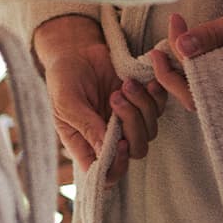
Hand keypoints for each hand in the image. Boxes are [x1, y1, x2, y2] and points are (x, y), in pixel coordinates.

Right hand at [35, 17, 166, 186]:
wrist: (76, 49)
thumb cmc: (64, 77)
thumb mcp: (67, 102)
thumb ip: (86, 125)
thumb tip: (106, 151)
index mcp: (86, 144)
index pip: (107, 174)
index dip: (118, 166)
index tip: (120, 142)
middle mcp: (110, 137)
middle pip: (136, 150)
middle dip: (133, 125)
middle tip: (116, 97)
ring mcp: (127, 119)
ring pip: (150, 130)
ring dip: (141, 106)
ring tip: (125, 84)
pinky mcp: (141, 100)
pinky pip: (159, 107)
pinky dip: (156, 95)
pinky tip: (146, 82)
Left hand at [151, 0, 222, 107]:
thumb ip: (212, 34)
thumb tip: (180, 46)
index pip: (192, 80)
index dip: (172, 56)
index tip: (173, 24)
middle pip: (194, 98)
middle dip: (171, 75)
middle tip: (161, 44)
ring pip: (206, 96)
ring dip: (185, 75)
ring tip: (174, 45)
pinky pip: (219, 88)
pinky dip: (201, 75)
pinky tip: (197, 52)